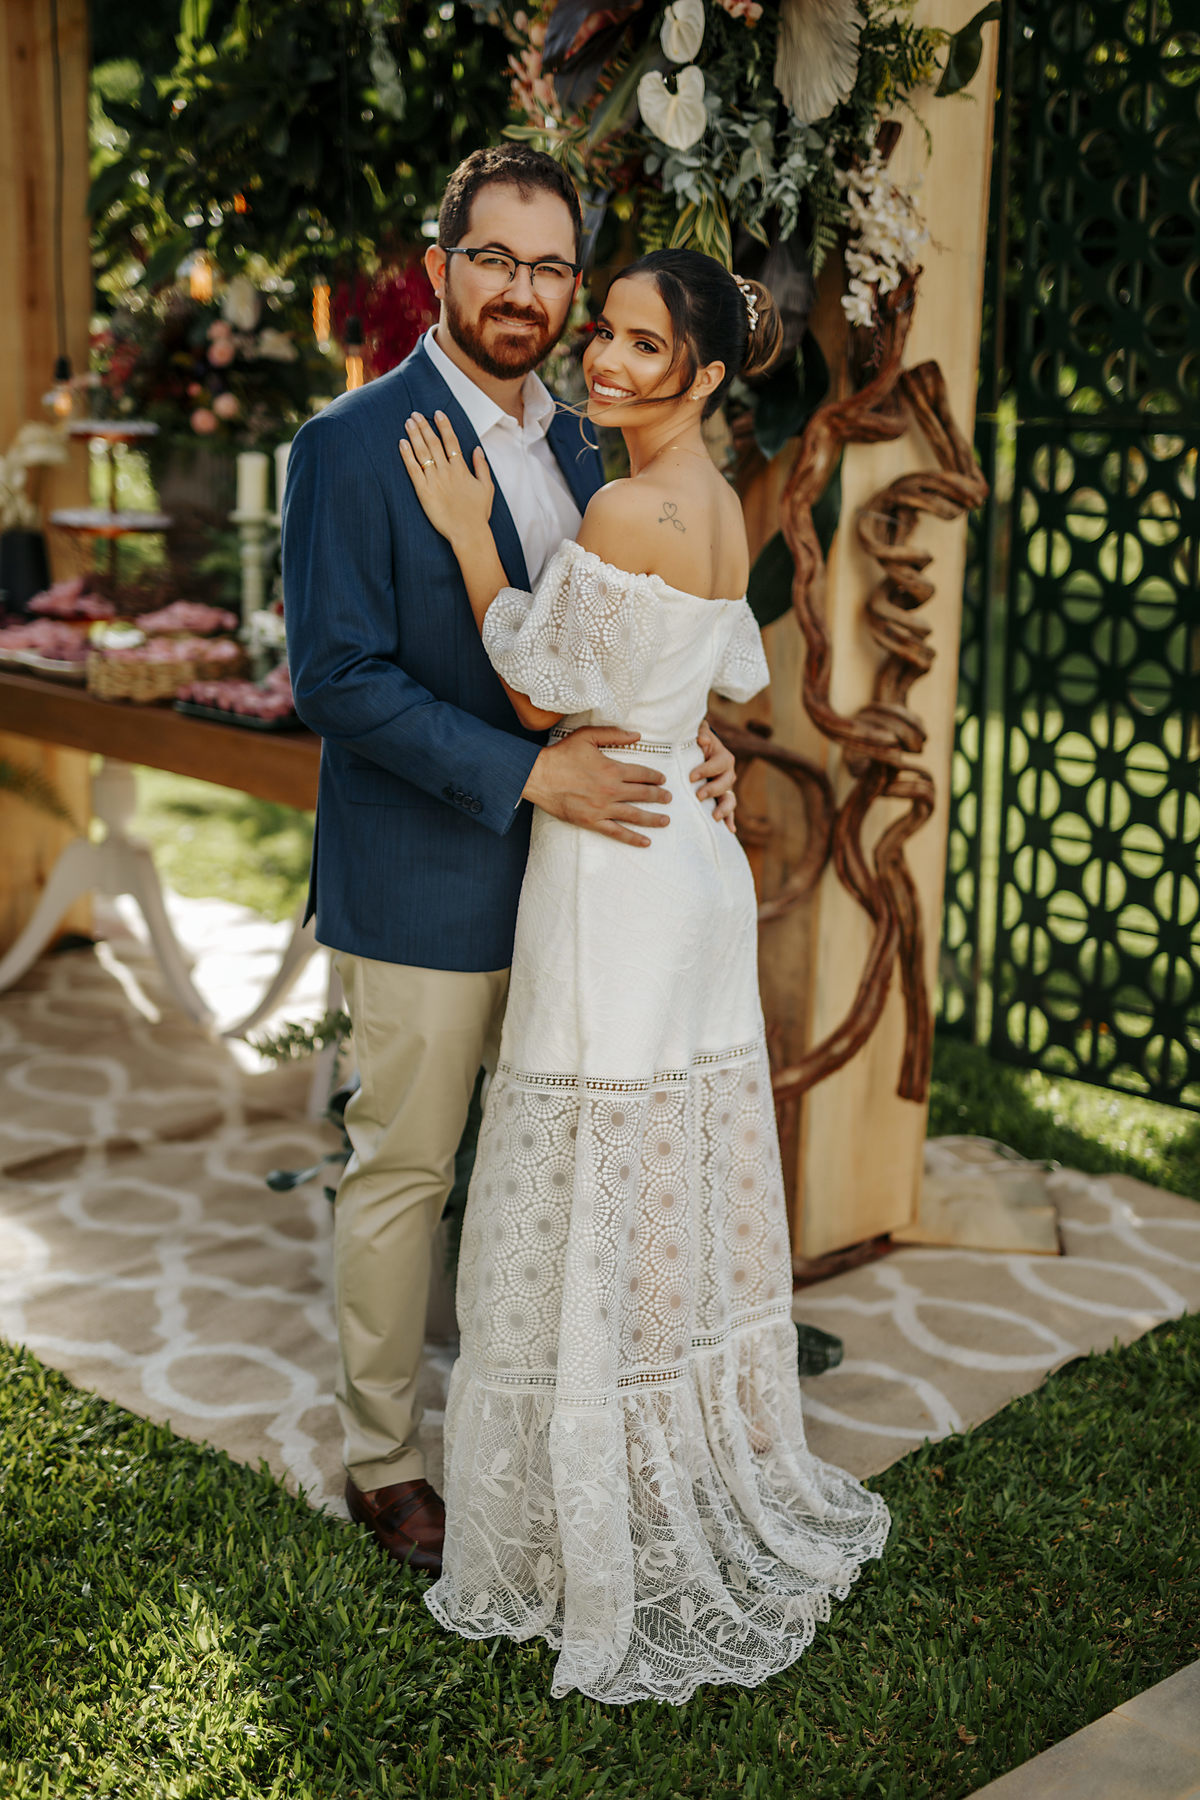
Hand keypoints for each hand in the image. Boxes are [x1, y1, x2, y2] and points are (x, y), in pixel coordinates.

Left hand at [399, 410, 493, 546]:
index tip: (437, 413)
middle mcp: (447, 471)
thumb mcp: (487, 487)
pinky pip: (413, 470)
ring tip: (408, 422)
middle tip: (415, 414)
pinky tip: (402, 443)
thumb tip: (476, 449)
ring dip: (415, 435)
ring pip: (423, 453)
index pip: (451, 441)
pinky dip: (407, 456)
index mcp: (461, 469)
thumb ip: (482, 466)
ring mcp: (434, 481)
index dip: (444, 426)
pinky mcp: (424, 492)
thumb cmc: (478, 513)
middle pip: (434, 443)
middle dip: (424, 426)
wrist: (468, 532)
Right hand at [522, 726, 671, 848]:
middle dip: (659, 796)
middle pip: (643, 794)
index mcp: (613, 769)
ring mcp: (603, 808)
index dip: (655, 776)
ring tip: (665, 820)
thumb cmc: (561, 755)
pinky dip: (633, 838)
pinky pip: (617, 832)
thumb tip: (637, 736)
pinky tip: (646, 841)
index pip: (642, 774)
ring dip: (653, 818)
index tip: (662, 779)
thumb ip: (614, 735)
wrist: (539, 776)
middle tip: (668, 798)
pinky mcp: (592, 821)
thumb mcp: (587, 736)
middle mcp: (612, 790)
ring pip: (635, 815)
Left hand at [692, 720, 737, 835]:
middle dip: (712, 790)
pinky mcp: (721, 799)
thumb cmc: (695, 743)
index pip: (718, 764)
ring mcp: (726, 789)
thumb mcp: (698, 734)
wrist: (698, 751)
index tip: (691, 777)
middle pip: (725, 783)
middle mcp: (728, 774)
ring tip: (715, 817)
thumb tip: (703, 739)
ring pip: (730, 799)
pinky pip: (729, 812)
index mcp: (723, 758)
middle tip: (698, 795)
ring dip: (724, 809)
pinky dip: (730, 820)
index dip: (705, 770)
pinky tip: (730, 830)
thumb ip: (701, 733)